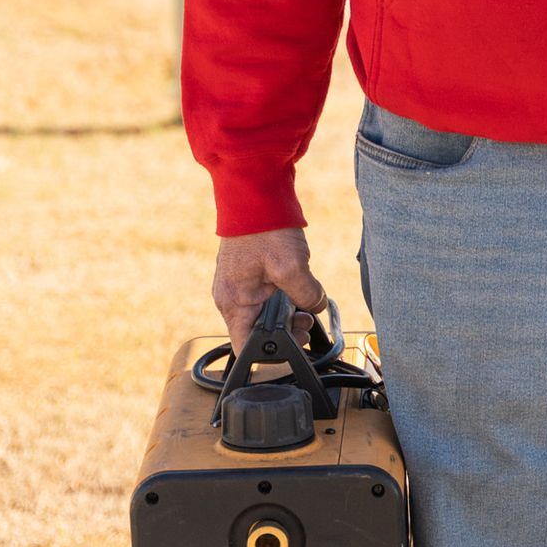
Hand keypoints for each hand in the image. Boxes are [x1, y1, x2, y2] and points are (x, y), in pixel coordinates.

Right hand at [211, 228, 326, 351]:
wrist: (255, 192)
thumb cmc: (264, 228)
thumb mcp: (292, 267)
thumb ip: (307, 295)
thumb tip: (317, 306)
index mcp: (233, 302)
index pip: (244, 347)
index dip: (269, 354)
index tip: (292, 346)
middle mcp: (230, 297)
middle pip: (256, 332)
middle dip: (284, 331)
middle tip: (305, 322)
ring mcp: (238, 284)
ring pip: (263, 313)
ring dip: (286, 313)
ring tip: (305, 306)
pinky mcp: (248, 272)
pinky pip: (265, 295)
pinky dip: (283, 296)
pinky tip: (297, 287)